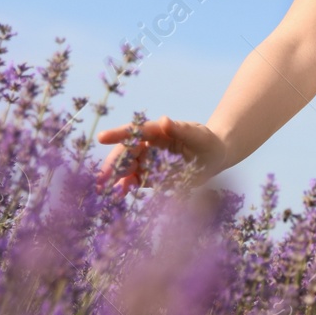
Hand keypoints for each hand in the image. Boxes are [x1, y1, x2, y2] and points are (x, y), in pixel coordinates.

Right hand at [94, 116, 226, 197]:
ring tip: (105, 189)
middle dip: (113, 164)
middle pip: (125, 152)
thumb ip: (181, 130)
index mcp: (157, 131)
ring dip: (114, 177)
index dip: (118, 134)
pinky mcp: (149, 176)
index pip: (135, 131)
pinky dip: (124, 187)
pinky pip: (133, 181)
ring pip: (125, 167)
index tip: (102, 138)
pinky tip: (118, 194)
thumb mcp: (198, 135)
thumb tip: (163, 120)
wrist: (214, 158)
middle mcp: (148, 145)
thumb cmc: (207, 142)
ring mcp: (146, 161)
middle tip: (101, 178)